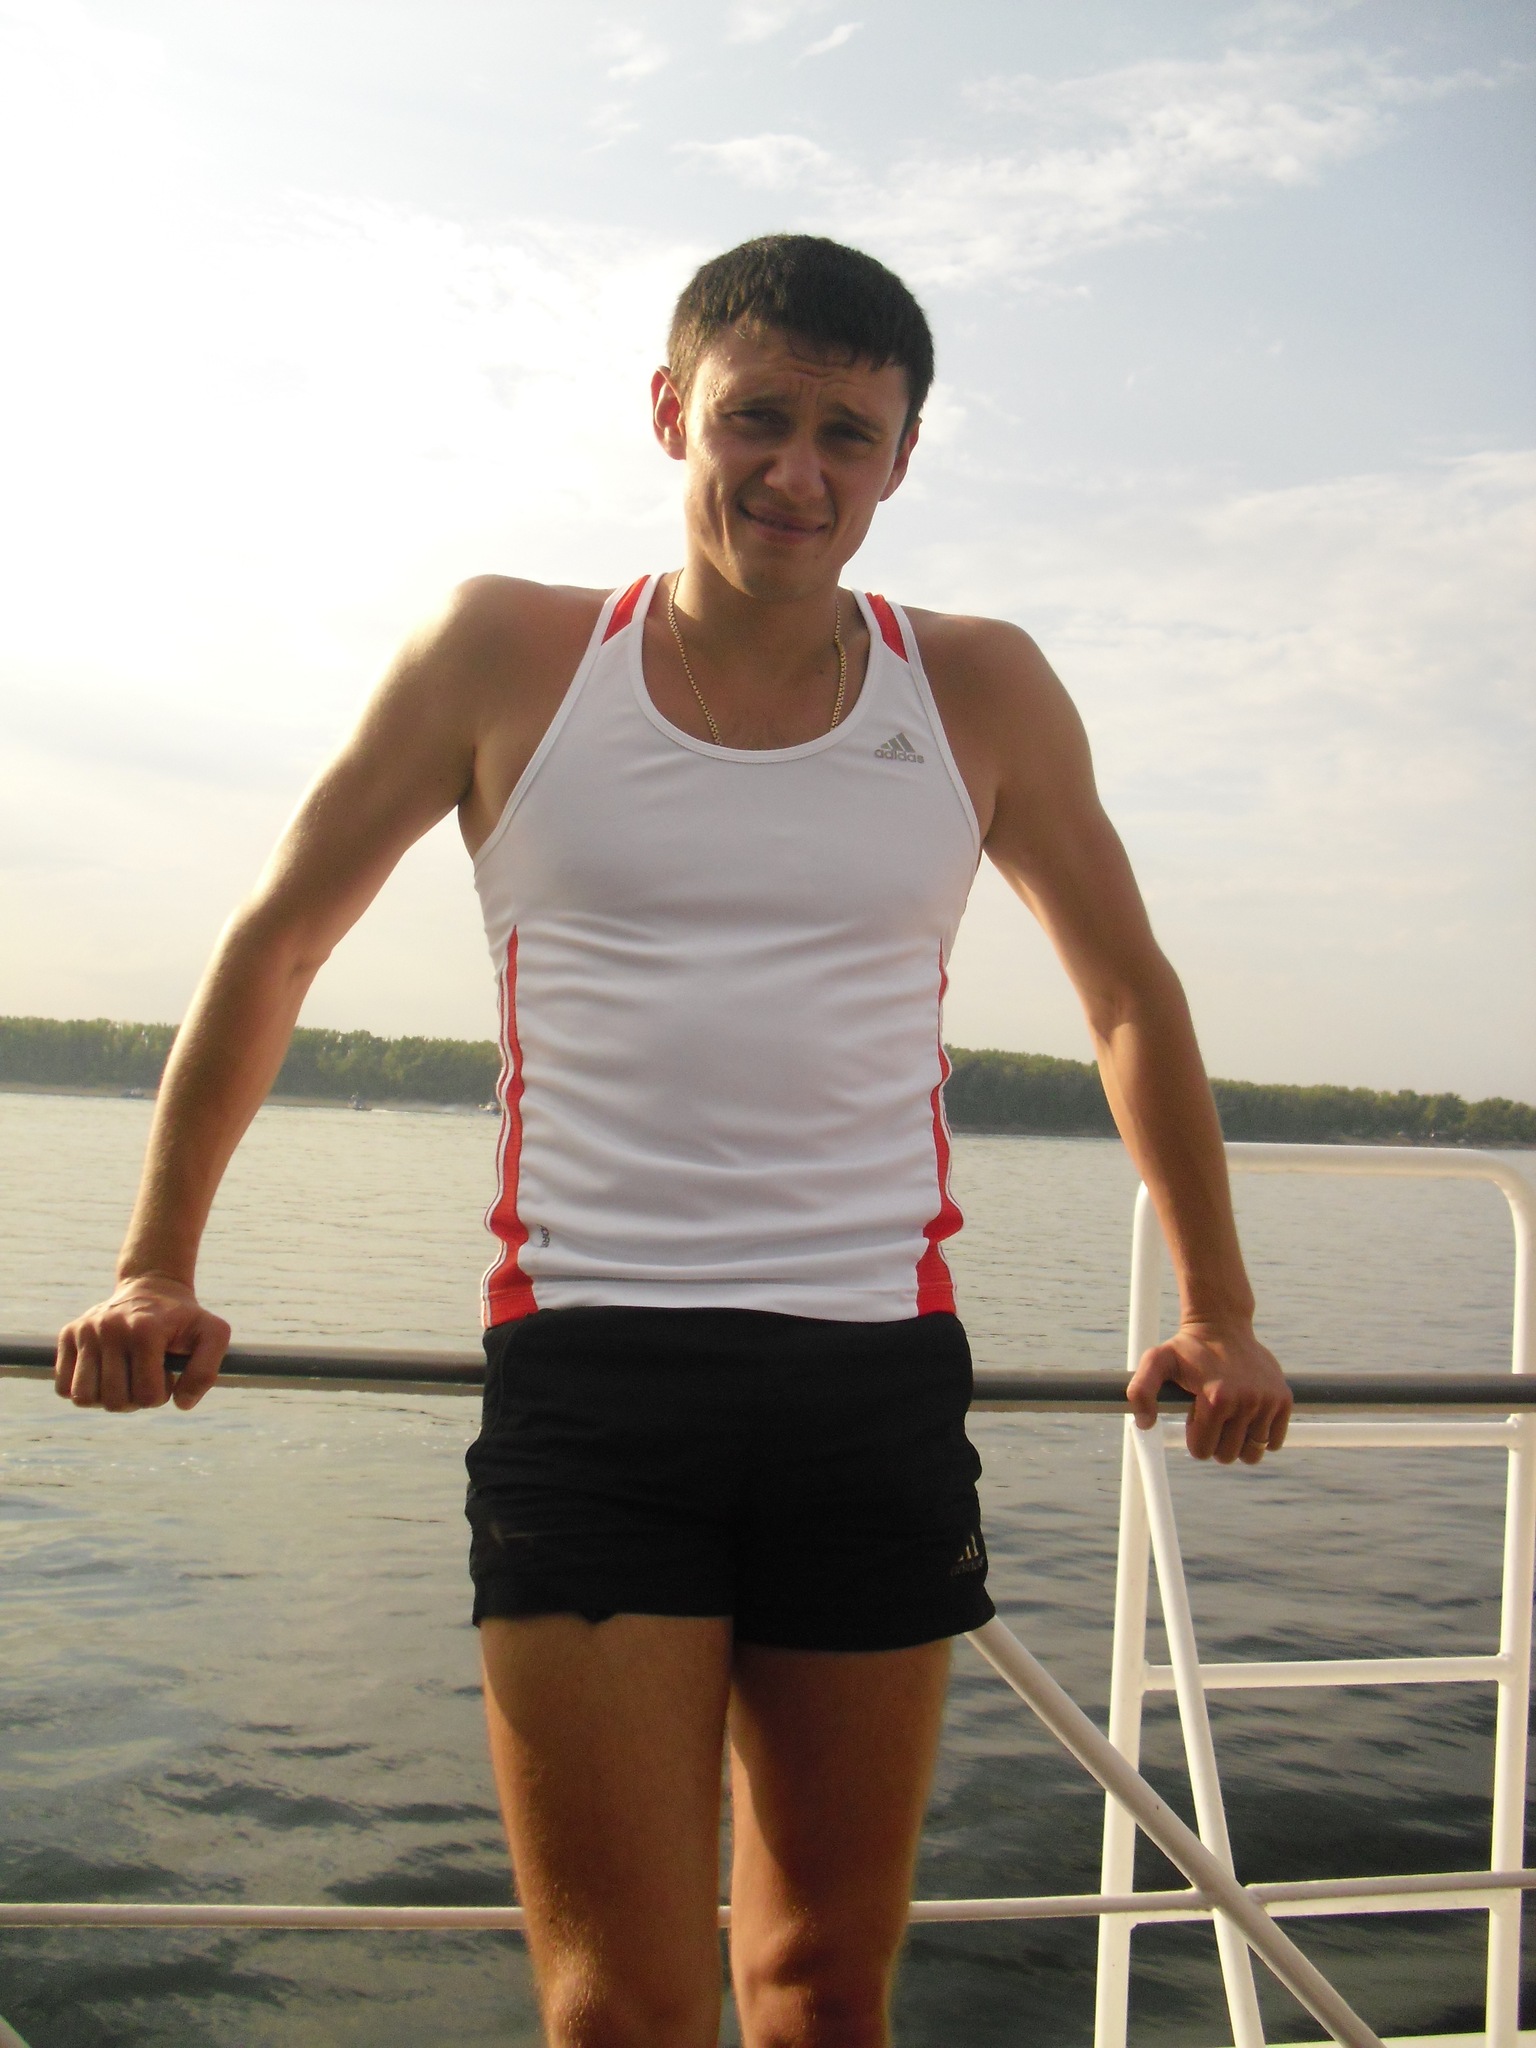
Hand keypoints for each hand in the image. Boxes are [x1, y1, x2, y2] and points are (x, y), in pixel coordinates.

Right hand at [55, 1276, 229, 1412]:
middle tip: (145, 1377)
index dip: (161, 1395)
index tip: (166, 1374)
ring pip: (83, 1398)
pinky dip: (83, 1390)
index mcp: (146, 1330)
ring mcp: (86, 1330)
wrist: (153, 1287)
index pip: (147, 1396)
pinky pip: (63, 1387)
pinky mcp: (68, 1334)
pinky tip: (104, 1374)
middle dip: (135, 1400)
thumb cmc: (184, 1318)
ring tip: (124, 1378)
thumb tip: (182, 1404)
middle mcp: (110, 1328)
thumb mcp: (213, 1335)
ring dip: (106, 1398)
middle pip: (114, 1401)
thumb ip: (206, 1372)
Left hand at [1126, 1319, 1291, 1464]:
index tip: (1195, 1412)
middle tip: (1211, 1414)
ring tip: (1229, 1417)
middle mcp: (1247, 1401)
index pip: (1202, 1451)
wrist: (1222, 1326)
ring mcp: (1268, 1401)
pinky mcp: (1284, 1400)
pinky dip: (1260, 1437)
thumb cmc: (1187, 1348)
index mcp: (1217, 1398)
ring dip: (1238, 1443)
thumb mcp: (1156, 1362)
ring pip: (1252, 1453)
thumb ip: (1141, 1391)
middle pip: (1228, 1456)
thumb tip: (1144, 1425)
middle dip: (1215, 1442)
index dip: (1194, 1436)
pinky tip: (1248, 1415)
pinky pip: (1273, 1442)